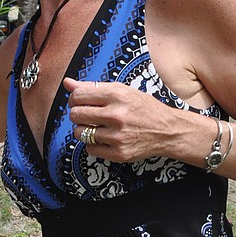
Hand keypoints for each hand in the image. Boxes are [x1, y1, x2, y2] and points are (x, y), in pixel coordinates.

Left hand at [64, 76, 179, 163]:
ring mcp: (117, 136)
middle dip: (78, 115)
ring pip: (80, 133)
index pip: (78, 96)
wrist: (167, 130)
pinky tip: (104, 139)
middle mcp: (116, 115)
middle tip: (88, 116)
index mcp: (117, 95)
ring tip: (97, 127)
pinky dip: (93, 144)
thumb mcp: (122, 91)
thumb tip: (67, 83)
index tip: (80, 102)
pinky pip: (90, 149)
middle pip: (76, 115)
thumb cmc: (143, 108)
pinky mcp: (118, 153)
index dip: (74, 99)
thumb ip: (93, 87)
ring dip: (84, 130)